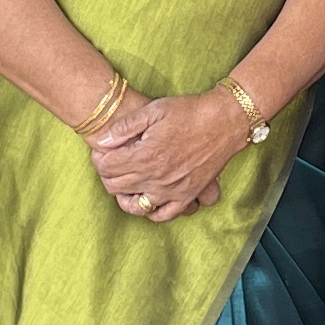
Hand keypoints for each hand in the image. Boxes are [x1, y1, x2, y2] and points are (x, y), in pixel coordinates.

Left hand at [94, 88, 249, 219]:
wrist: (225, 120)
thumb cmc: (190, 112)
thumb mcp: (154, 110)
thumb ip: (125, 127)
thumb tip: (102, 141)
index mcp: (145, 155)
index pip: (106, 167)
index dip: (99, 158)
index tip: (103, 150)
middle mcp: (156, 177)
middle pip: (115, 186)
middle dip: (106, 174)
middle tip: (111, 162)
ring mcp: (172, 190)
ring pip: (135, 205)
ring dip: (124, 194)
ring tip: (125, 181)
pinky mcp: (187, 195)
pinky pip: (163, 214)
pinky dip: (151, 211)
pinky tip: (148, 198)